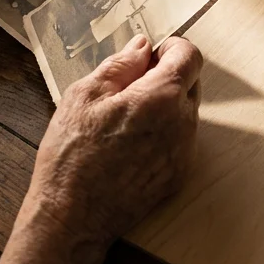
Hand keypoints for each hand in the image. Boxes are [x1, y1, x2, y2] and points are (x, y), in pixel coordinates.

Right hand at [25, 35, 201, 245]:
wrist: (73, 217)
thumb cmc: (72, 155)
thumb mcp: (84, 96)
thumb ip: (120, 65)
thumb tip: (142, 47)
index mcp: (162, 97)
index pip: (190, 56)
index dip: (171, 49)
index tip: (150, 55)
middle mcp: (183, 124)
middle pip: (191, 84)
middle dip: (166, 77)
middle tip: (129, 88)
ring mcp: (184, 152)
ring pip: (185, 114)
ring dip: (164, 108)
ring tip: (124, 121)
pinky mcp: (179, 175)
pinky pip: (179, 141)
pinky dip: (162, 135)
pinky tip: (129, 146)